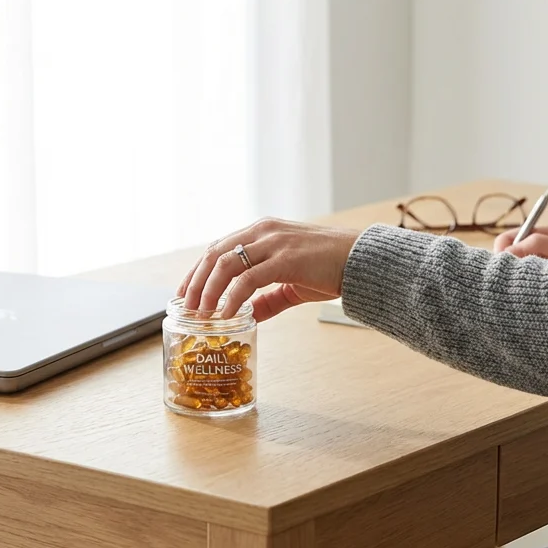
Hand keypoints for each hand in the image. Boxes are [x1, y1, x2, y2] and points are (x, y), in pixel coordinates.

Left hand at [178, 218, 358, 321]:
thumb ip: (268, 298)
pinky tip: (226, 315)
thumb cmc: (331, 268)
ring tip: (200, 314)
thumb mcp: (292, 283)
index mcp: (262, 231)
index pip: (218, 248)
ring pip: (225, 264)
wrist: (362, 261)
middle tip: (186, 308)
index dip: (197, 271)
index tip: (185, 293)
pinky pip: (247, 280)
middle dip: (196, 282)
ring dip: (208, 290)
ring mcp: (273, 243)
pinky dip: (232, 298)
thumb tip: (249, 316)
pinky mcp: (285, 259)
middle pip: (214, 254)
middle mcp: (263, 231)